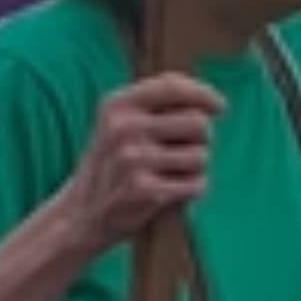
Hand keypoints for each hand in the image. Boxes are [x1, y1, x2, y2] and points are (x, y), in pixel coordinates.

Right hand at [60, 73, 225, 252]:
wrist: (80, 214)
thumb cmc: (111, 163)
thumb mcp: (118, 123)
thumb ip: (155, 103)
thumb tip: (208, 99)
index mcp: (118, 105)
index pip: (173, 86)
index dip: (204, 94)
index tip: (220, 107)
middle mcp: (124, 128)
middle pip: (198, 123)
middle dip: (200, 139)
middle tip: (183, 151)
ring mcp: (134, 160)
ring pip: (201, 156)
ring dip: (195, 168)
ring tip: (171, 173)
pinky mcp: (145, 190)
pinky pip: (196, 184)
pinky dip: (192, 189)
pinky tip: (172, 191)